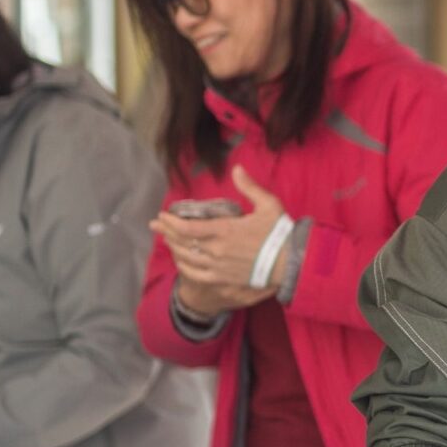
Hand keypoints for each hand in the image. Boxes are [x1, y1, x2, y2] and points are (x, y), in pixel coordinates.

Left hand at [149, 166, 286, 310]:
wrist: (290, 262)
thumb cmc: (280, 233)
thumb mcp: (267, 204)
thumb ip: (249, 187)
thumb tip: (237, 168)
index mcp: (224, 230)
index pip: (187, 228)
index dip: (170, 222)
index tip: (162, 215)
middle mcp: (216, 249)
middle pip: (182, 242)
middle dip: (165, 232)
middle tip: (155, 225)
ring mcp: (218, 266)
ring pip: (186, 258)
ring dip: (173, 248)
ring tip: (166, 240)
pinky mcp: (223, 279)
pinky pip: (196, 275)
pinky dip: (185, 268)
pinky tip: (181, 262)